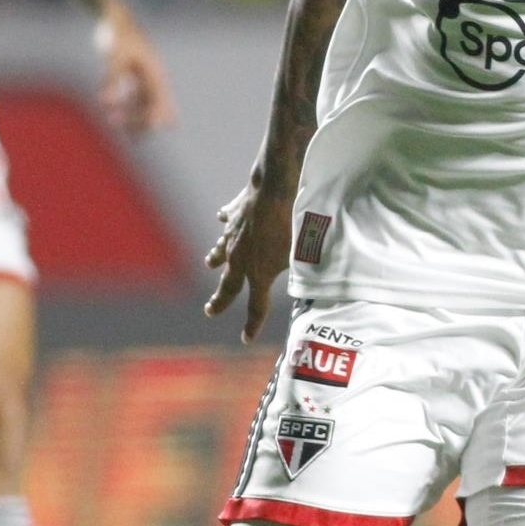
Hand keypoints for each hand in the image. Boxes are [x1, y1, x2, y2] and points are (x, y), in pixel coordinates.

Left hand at [95, 8, 176, 134]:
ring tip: (116, 124)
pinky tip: (114, 112)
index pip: (159, 103)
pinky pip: (138, 95)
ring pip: (146, 102)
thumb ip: (111, 81)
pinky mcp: (138, 72)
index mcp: (154, 73)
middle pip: (156, 107)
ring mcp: (147, 74)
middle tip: (128, 135)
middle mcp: (155, 75)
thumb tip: (105, 103)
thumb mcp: (114, 58)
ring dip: (134, 116)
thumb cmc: (117, 35)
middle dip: (143, 122)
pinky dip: (128, 105)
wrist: (116, 16)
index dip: (152, 120)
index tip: (142, 132)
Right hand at [204, 176, 295, 342]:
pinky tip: (222, 219)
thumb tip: (315, 285)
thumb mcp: (305, 255)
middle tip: (210, 311)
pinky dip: (226, 221)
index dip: (252, 325)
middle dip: (219, 301)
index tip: (246, 339)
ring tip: (209, 264)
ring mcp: (234, 233)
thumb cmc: (296, 223)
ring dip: (215, 259)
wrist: (277, 186)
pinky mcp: (236, 212)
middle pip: (227, 285)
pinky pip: (228, 219)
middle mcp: (240, 257)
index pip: (256, 307)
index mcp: (258, 272)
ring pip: (221, 251)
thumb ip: (303, 273)